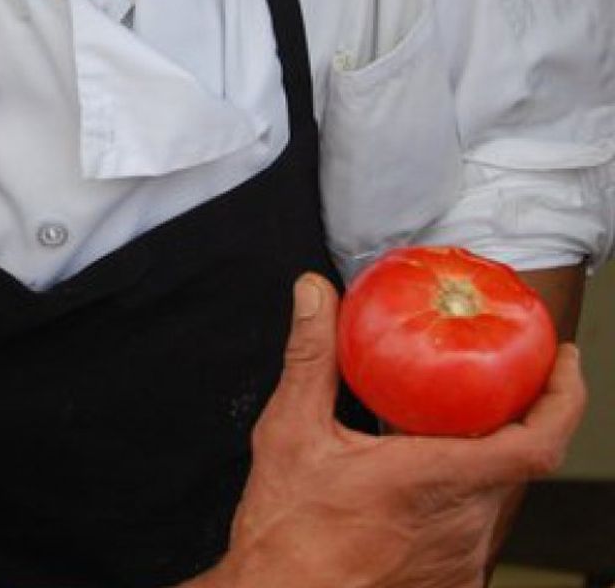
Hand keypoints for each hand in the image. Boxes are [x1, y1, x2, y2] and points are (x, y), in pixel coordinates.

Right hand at [216, 274, 585, 587]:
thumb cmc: (288, 531)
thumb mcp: (292, 431)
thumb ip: (312, 355)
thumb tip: (314, 294)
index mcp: (437, 480)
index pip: (536, 442)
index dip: (564, 397)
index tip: (566, 359)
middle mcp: (465, 526)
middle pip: (517, 461)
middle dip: (511, 414)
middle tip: (491, 373)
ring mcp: (462, 563)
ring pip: (495, 497)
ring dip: (480, 457)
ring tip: (446, 424)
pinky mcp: (451, 585)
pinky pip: (473, 530)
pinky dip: (459, 496)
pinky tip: (419, 483)